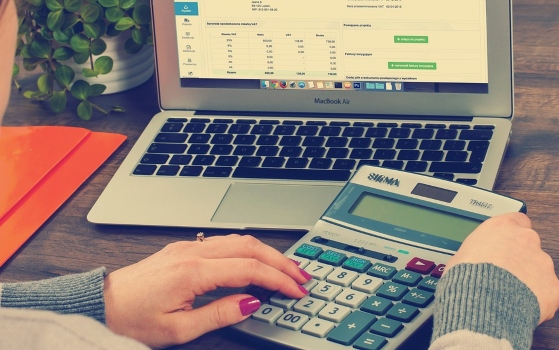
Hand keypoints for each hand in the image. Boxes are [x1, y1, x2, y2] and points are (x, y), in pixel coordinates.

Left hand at [103, 234, 310, 347]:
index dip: (279, 280)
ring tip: (287, 269)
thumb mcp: (179, 329)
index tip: (297, 291)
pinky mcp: (183, 249)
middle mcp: (193, 252)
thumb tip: (252, 302)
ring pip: (240, 240)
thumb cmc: (132, 319)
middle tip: (302, 277)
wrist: (100, 304)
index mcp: (193, 272)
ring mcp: (188, 247)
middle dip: (282, 261)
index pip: (250, 269)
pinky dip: (249, 250)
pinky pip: (225, 242)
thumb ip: (220, 314)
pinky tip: (257, 261)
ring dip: (267, 253)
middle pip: (251, 247)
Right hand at [445, 212, 558, 323]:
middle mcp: (526, 240)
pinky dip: (537, 300)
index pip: (517, 220)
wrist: (482, 305)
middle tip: (505, 276)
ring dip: (529, 280)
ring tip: (510, 296)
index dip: (512, 235)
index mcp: (503, 228)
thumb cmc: (467, 280)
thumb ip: (476, 253)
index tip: (507, 244)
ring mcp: (543, 263)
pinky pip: (547, 292)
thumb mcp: (460, 257)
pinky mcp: (552, 286)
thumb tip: (473, 262)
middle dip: (520, 259)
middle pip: (529, 246)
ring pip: (540, 270)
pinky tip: (521, 307)